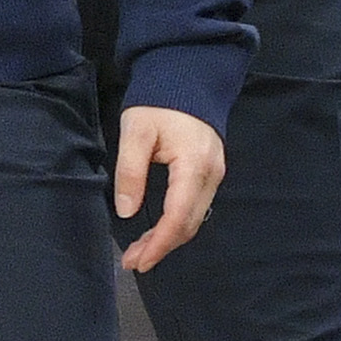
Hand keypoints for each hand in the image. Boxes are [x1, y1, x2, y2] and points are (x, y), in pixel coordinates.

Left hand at [110, 109, 224, 275]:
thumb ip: (130, 171)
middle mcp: (211, 175)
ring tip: (140, 251)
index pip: (178, 217)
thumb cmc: (159, 102)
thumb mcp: (136, 131)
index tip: (138, 261)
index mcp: (194, 165)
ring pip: (194, 219)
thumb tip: (126, 212)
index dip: (159, 244)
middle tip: (132, 261)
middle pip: (189, 224)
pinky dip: (176, 224)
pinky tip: (157, 230)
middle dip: (161, 247)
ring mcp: (214, 174)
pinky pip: (195, 207)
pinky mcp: (210, 173)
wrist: (187, 79)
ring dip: (168, 239)